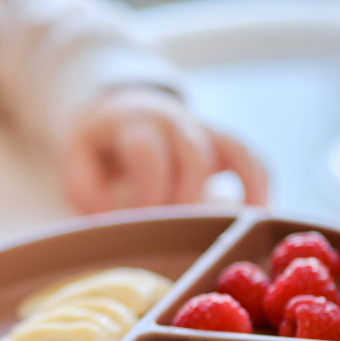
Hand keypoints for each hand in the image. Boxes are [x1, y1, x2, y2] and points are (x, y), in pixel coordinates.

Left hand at [59, 88, 267, 212]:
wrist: (119, 106)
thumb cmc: (99, 146)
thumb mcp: (78, 159)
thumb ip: (86, 188)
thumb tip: (111, 221)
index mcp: (133, 123)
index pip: (148, 153)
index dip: (148, 190)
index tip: (143, 223)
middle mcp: (173, 120)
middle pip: (193, 153)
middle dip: (189, 197)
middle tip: (181, 234)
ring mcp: (201, 128)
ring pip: (232, 149)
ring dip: (239, 188)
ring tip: (242, 227)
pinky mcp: (220, 141)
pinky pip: (249, 155)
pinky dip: (260, 182)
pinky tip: (261, 216)